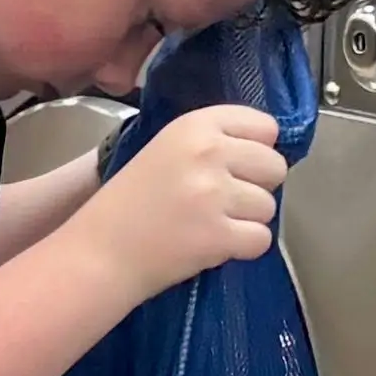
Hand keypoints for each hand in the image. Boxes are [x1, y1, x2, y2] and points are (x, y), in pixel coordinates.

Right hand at [71, 104, 282, 304]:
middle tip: (223, 202)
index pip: (265, 126)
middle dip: (257, 187)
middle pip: (275, 166)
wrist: (101, 251)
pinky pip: (262, 239)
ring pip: (269, 207)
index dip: (257, 151)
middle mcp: (208, 152)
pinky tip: (215, 245)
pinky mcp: (217, 235)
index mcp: (195, 125)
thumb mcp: (168, 150)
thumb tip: (265, 151)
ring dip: (248, 221)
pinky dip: (244, 249)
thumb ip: (213, 143)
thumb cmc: (133, 202)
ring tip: (211, 225)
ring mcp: (213, 194)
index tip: (235, 168)